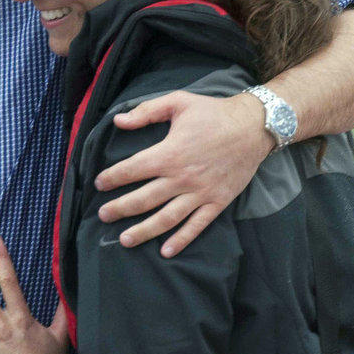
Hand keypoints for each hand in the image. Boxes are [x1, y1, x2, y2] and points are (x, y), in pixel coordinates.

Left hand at [94, 91, 269, 255]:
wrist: (254, 126)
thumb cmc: (214, 113)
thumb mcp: (178, 102)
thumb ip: (146, 111)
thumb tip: (118, 121)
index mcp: (169, 153)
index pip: (132, 169)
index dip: (112, 177)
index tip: (99, 183)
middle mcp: (182, 177)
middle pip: (144, 199)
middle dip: (120, 209)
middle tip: (103, 216)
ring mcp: (200, 193)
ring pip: (166, 218)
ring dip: (144, 231)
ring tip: (124, 240)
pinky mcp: (217, 201)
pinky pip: (197, 225)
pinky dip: (181, 240)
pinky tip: (166, 251)